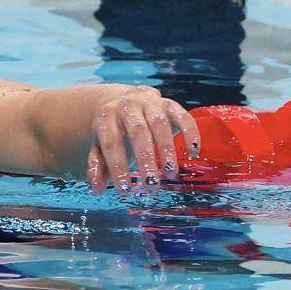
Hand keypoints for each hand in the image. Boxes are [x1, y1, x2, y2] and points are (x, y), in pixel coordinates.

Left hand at [85, 87, 199, 194]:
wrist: (126, 99)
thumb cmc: (113, 129)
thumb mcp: (99, 144)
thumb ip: (98, 165)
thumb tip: (97, 189)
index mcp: (106, 116)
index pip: (111, 143)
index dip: (118, 167)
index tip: (126, 189)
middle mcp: (128, 106)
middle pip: (137, 132)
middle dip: (145, 160)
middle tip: (151, 184)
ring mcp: (150, 103)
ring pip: (160, 125)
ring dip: (166, 150)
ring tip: (170, 173)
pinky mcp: (170, 104)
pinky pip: (183, 117)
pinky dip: (190, 134)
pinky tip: (193, 154)